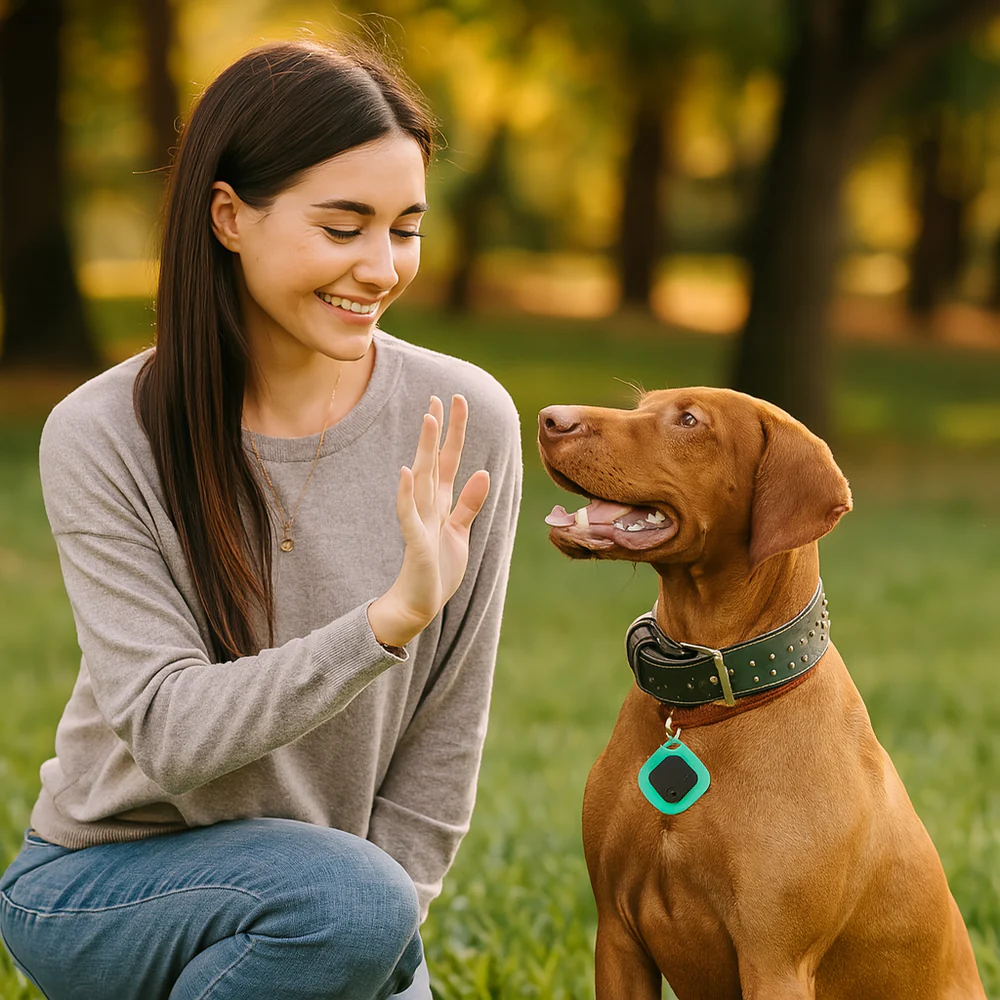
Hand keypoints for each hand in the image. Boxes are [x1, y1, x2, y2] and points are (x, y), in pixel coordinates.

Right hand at [367, 395, 489, 647]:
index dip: (453, 432)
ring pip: (422, 478)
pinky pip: (409, 514)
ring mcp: (420, 521)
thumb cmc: (437, 569)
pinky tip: (405, 472)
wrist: (417, 604)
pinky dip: (406, 493)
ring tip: (429, 420)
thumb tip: (482, 473)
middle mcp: (428, 506)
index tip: (456, 401)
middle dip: (438, 430)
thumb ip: (469, 504)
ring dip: (425, 448)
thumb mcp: (459, 533)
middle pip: (434, 461)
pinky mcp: (415, 542)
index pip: (448, 460)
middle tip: (440, 397)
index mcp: (441, 503)